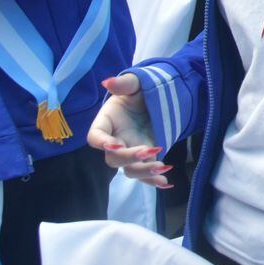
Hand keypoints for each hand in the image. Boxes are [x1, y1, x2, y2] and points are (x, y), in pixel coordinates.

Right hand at [85, 73, 171, 187]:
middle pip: (114, 158)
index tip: (114, 144)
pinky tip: (167, 183)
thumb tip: (108, 81)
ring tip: (163, 167)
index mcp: (106, 123)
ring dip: (144, 172)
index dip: (102, 143)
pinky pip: (145, 175)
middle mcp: (115, 141)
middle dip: (129, 158)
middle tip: (149, 151)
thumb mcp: (134, 83)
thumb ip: (123, 84)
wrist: (152, 100)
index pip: (96, 137)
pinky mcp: (145, 158)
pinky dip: (154, 181)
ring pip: (130, 170)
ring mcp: (130, 152)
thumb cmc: (138, 91)